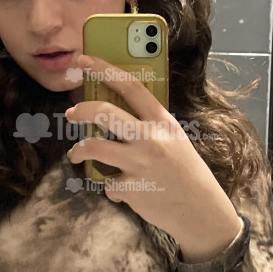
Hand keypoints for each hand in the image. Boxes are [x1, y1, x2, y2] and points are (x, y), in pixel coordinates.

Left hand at [65, 55, 241, 261]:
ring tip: (76, 153)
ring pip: (94, 146)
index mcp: (162, 121)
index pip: (131, 86)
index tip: (85, 60)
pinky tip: (123, 191)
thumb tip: (115, 113)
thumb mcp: (174, 140)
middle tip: (71, 114)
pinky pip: (107, 183)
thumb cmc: (187, 173)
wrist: (201, 211)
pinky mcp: (131, 188)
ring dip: (79, 150)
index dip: (104, 69)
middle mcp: (150, 138)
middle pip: (105, 112)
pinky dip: (111, 188)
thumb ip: (150, 126)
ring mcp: (138, 163)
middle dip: (82, 110)